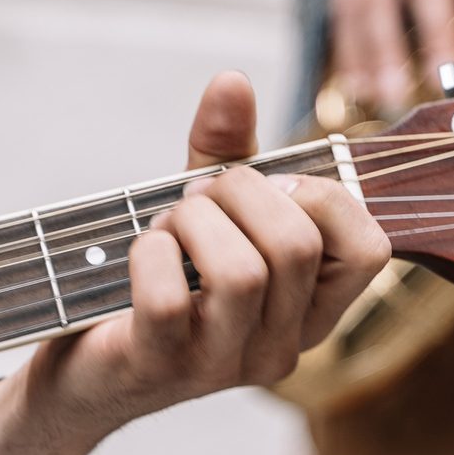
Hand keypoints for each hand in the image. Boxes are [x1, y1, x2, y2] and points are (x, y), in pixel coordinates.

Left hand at [23, 72, 390, 435]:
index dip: (323, 195)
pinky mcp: (160, 367)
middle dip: (240, 193)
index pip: (370, 250)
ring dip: (193, 222)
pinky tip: (142, 252)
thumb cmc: (159, 283)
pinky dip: (150, 253)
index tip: (270, 185)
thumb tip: (231, 82)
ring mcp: (223, 366)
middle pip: (298, 246)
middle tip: (197, 198)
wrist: (84, 372)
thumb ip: (225, 150)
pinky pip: (168, 298)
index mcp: (311, 312)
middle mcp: (281, 347)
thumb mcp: (204, 213)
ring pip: (242, 272)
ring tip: (168, 226)